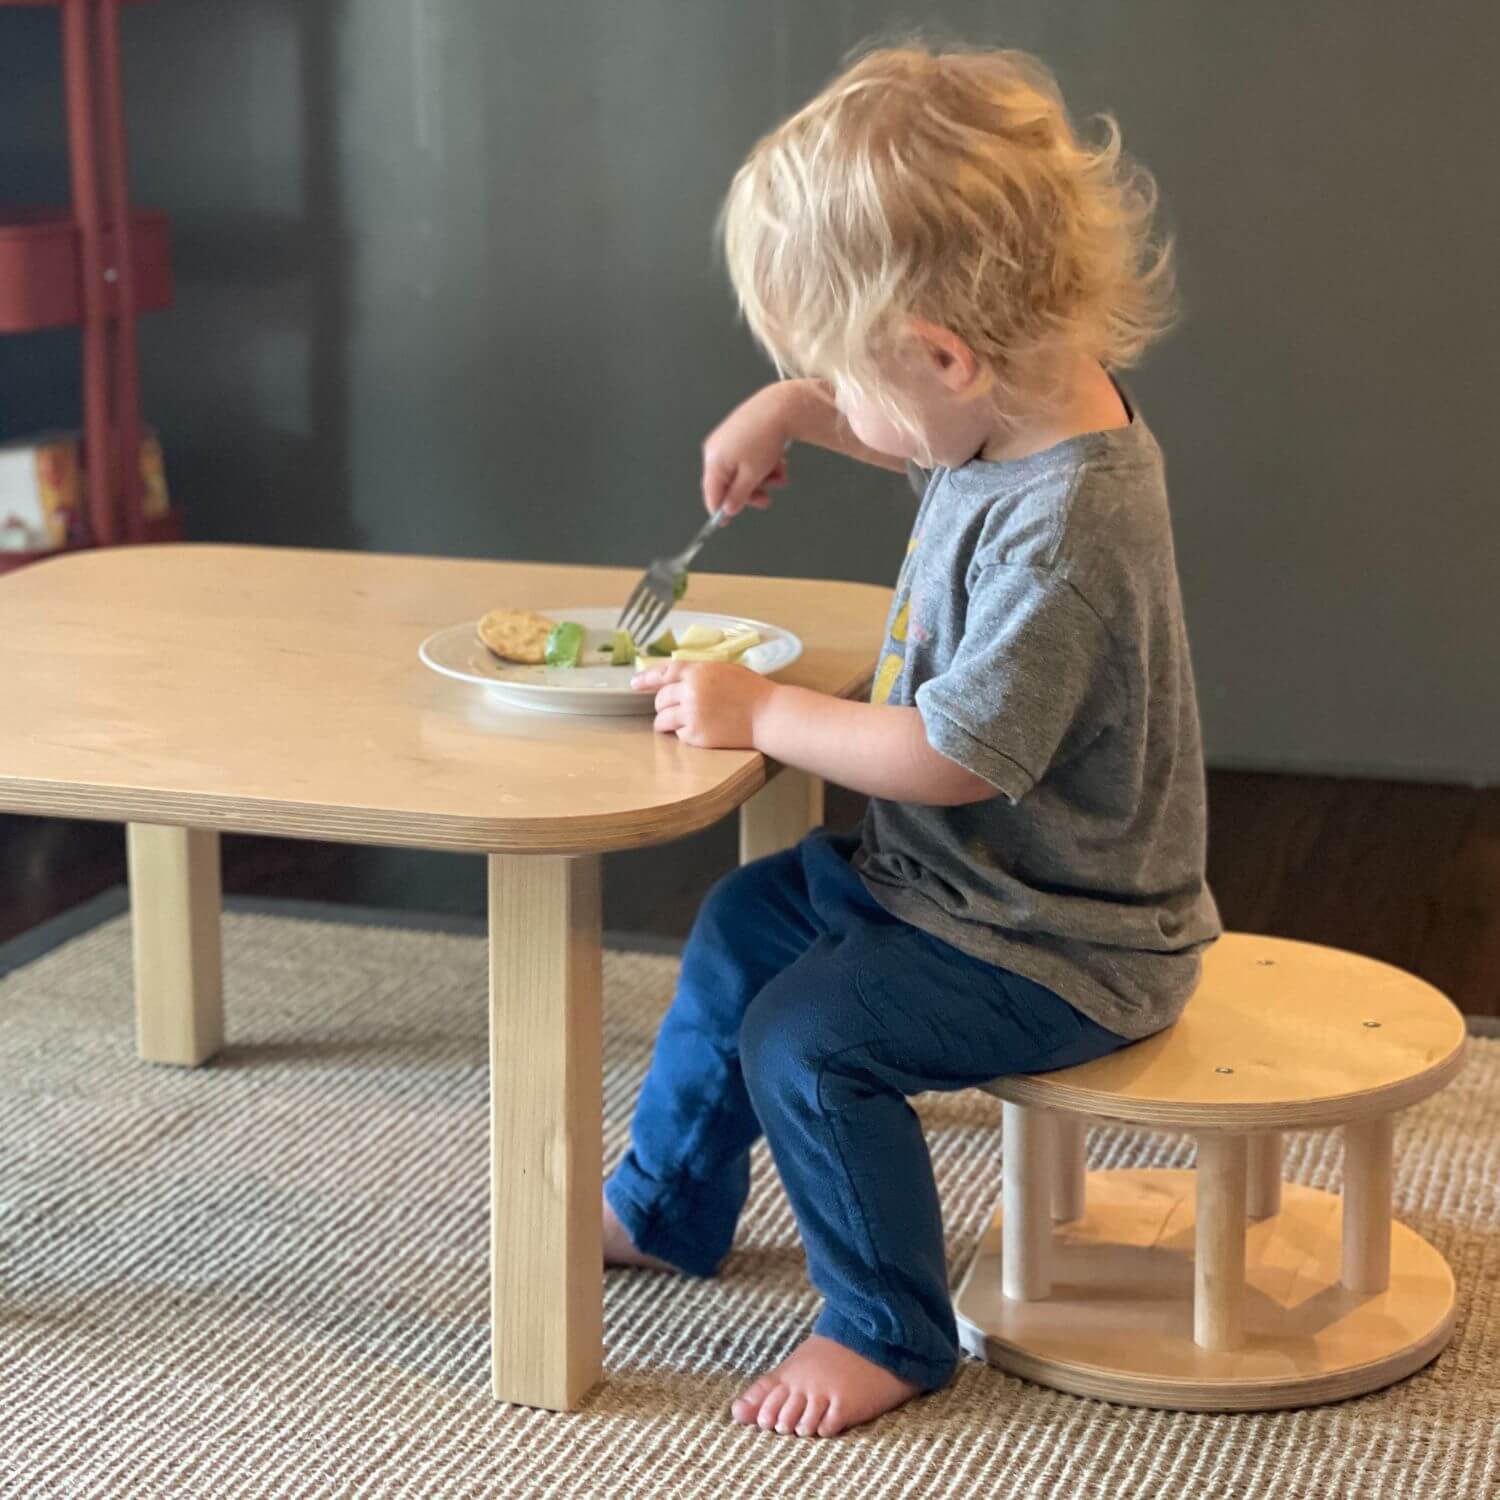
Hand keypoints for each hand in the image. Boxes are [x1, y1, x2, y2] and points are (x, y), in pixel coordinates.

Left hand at [632, 660, 774, 747]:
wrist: (767, 715)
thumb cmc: (751, 691)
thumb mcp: (724, 670)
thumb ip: (699, 673)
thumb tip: (677, 679)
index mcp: (698, 672)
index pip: (663, 673)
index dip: (646, 678)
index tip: (634, 684)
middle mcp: (690, 692)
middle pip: (660, 699)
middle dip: (663, 704)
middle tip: (674, 708)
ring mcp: (692, 714)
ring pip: (663, 720)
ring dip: (666, 722)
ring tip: (677, 723)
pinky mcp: (696, 736)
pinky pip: (678, 735)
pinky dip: (684, 734)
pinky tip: (699, 731)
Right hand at [701, 384, 796, 517]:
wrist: (780, 407)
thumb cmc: (764, 437)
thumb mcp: (752, 476)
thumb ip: (738, 496)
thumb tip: (728, 509)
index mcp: (714, 460)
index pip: (711, 494)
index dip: (720, 510)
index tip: (727, 521)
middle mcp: (716, 449)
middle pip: (728, 483)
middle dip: (750, 492)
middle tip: (766, 499)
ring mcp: (726, 439)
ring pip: (742, 471)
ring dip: (761, 478)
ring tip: (780, 477)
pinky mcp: (738, 432)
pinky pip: (747, 458)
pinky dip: (762, 464)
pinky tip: (777, 463)